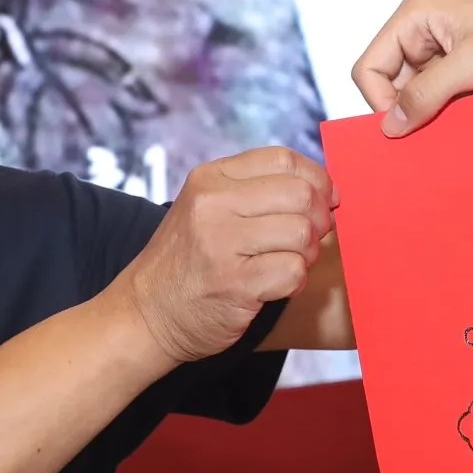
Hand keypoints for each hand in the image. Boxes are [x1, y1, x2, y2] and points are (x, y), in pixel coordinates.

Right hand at [110, 147, 332, 364]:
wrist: (147, 312)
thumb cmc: (189, 260)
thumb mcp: (209, 208)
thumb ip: (257, 191)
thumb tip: (325, 191)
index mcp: (211, 178)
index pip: (283, 160)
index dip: (317, 179)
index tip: (325, 199)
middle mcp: (214, 204)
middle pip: (300, 195)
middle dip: (319, 219)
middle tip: (310, 237)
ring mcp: (222, 244)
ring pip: (302, 233)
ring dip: (308, 253)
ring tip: (288, 262)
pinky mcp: (236, 283)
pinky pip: (294, 271)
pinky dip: (295, 281)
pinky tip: (276, 285)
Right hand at [352, 0, 472, 135]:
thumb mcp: (472, 65)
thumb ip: (425, 95)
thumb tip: (390, 127)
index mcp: (414, 17)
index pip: (368, 70)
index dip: (381, 103)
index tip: (408, 128)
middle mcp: (424, 34)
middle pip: (392, 87)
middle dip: (411, 112)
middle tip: (437, 133)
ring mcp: (447, 54)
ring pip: (420, 99)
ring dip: (436, 117)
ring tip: (461, 126)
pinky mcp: (468, 72)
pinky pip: (446, 102)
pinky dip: (454, 117)